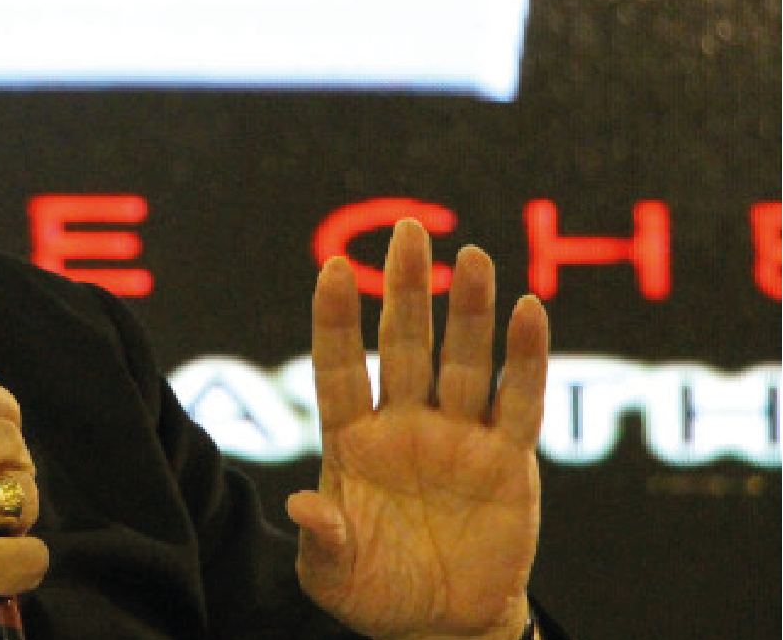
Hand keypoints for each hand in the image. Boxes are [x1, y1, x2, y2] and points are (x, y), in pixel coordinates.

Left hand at [287, 219, 548, 639]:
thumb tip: (302, 505)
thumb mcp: (332, 574)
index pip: (339, 368)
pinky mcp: (509, 461)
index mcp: (353, 442)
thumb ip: (322, 539)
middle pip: (405, 346)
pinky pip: (520, 401)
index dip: (336, 320)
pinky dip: (526, 358)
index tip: (331, 267)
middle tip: (408, 232)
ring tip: (475, 258)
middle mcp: (406, 427)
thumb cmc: (375, 592)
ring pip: (465, 362)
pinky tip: (530, 311)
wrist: (442, 626)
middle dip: (406, 289)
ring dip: (470, 312)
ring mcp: (459, 439)